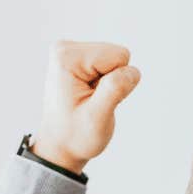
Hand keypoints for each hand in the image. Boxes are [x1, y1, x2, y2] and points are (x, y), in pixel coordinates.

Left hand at [31, 40, 140, 172]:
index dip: (116, 83)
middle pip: (117, 54)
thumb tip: (132, 71)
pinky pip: (109, 63)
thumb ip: (114, 91)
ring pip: (115, 59)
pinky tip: (89, 95)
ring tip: (89, 100)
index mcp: (67, 57)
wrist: (59, 145)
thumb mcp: (96, 118)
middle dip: (112, 82)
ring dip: (108, 84)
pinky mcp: (77, 57)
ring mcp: (70, 51)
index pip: (119, 56)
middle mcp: (66, 48)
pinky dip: (104, 82)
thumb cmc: (75, 135)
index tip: (95, 100)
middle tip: (93, 102)